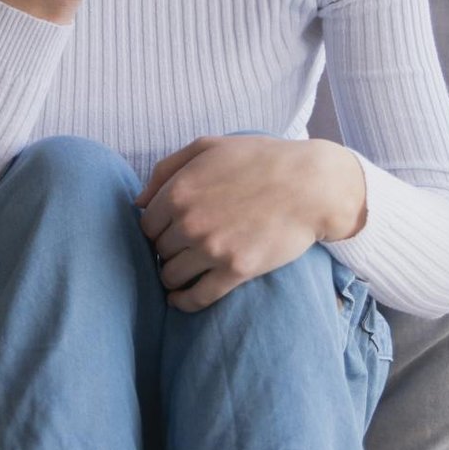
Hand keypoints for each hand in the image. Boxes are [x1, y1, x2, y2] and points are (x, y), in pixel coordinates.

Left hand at [132, 134, 326, 311]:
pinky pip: (197, 297)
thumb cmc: (260, 159)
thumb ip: (166, 169)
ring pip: (171, 276)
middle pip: (159, 250)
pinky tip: (181, 300)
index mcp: (179, 191)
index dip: (157, 229)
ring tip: (183, 272)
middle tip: (182, 249)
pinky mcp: (236, 271)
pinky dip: (184, 302)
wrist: (310, 185)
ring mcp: (212, 249)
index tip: (169, 231)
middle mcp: (189, 222)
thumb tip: (138, 201)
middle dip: (168, 250)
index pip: (146, 225)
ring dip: (174, 275)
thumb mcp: (208, 147)